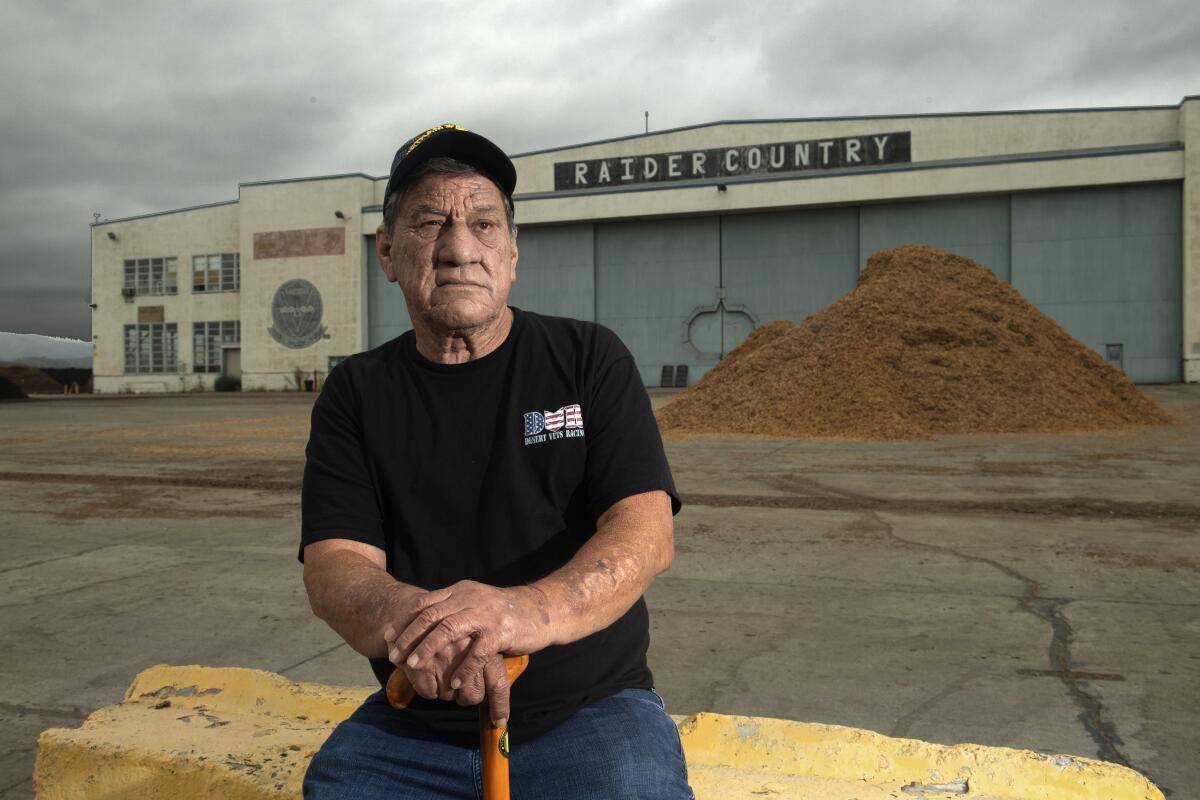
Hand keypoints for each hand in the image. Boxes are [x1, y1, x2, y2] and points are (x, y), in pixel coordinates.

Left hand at [387, 581, 550, 724]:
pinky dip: (464, 668)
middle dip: (410, 637)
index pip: (425, 604)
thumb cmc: (503, 611)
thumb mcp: (473, 602)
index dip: (404, 621)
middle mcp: (469, 598)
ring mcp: (485, 614)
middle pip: (432, 616)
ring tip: (414, 666)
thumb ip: (451, 608)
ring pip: (449, 630)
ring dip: (429, 649)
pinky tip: (454, 683)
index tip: (387, 636)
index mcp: (460, 591)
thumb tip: (423, 622)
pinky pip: (477, 652)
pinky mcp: (500, 631)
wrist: (539, 609)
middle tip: (394, 655)